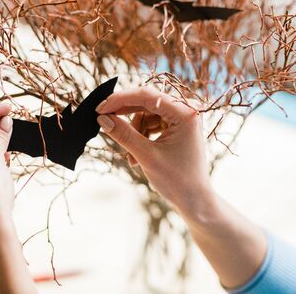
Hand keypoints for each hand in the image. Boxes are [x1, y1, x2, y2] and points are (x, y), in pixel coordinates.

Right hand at [96, 87, 213, 216]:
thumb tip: (102, 118)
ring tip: (131, 157)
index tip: (99, 108)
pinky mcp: (179, 126)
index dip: (120, 99)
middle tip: (105, 124)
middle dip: (126, 118)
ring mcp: (183, 118)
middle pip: (146, 103)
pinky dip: (142, 137)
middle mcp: (187, 109)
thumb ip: (123, 134)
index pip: (146, 96)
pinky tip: (138, 156)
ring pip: (147, 114)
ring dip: (135, 133)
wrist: (195, 200)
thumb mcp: (146, 156)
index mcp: (185, 112)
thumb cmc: (177, 180)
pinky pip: (153, 123)